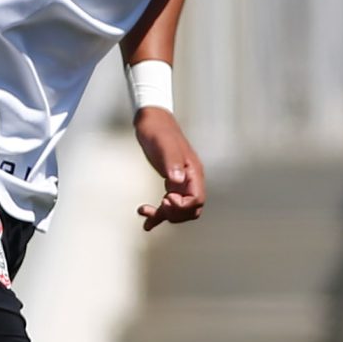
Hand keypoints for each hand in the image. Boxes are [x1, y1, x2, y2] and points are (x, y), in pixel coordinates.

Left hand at [133, 107, 205, 229]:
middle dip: (175, 214)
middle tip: (158, 207)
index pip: (196, 199)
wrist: (152, 121)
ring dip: (164, 216)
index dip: (182, 206)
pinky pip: (168, 205)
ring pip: (179, 210)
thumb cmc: (159, 130)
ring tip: (146, 212)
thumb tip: (178, 180)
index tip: (166, 200)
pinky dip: (158, 215)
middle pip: (191, 209)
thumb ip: (172, 161)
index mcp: (193, 171)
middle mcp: (190, 179)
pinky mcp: (170, 183)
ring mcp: (181, 182)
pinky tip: (146, 220)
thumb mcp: (164, 144)